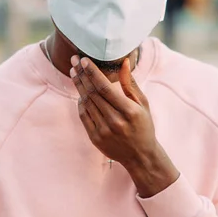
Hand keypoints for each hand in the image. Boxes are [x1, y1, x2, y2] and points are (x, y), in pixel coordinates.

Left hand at [70, 55, 179, 196]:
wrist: (140, 156)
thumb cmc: (143, 125)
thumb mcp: (143, 103)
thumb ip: (130, 83)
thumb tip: (124, 62)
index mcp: (129, 111)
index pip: (105, 87)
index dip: (92, 72)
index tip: (84, 60)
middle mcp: (115, 121)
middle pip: (92, 93)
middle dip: (81, 74)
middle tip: (74, 60)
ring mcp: (104, 131)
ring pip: (86, 103)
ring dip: (78, 85)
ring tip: (74, 72)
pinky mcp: (95, 138)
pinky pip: (83, 115)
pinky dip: (80, 102)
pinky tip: (80, 92)